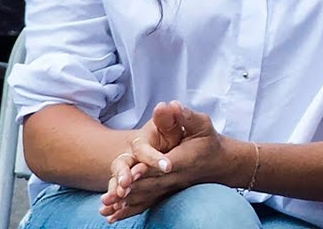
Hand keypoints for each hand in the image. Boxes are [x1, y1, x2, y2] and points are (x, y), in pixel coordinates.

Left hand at [99, 102, 243, 222]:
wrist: (218, 162)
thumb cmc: (208, 140)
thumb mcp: (201, 124)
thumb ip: (185, 116)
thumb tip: (171, 105)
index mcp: (182, 159)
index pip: (163, 165)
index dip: (147, 168)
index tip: (131, 173)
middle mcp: (174, 176)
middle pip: (150, 184)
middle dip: (129, 190)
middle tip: (110, 195)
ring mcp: (169, 187)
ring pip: (145, 196)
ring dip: (125, 203)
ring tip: (105, 207)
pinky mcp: (164, 193)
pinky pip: (146, 203)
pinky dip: (129, 211)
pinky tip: (112, 217)